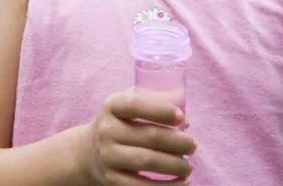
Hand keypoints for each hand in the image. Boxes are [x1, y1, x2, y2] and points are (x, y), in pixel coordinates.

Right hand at [76, 88, 194, 184]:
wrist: (89, 153)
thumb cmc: (120, 125)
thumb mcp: (127, 108)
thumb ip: (154, 104)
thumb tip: (186, 122)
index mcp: (112, 107)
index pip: (135, 104)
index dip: (160, 110)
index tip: (181, 117)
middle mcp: (107, 131)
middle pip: (149, 136)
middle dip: (178, 142)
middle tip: (192, 146)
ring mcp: (108, 157)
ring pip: (149, 161)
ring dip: (176, 165)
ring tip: (189, 166)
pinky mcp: (113, 181)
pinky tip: (183, 182)